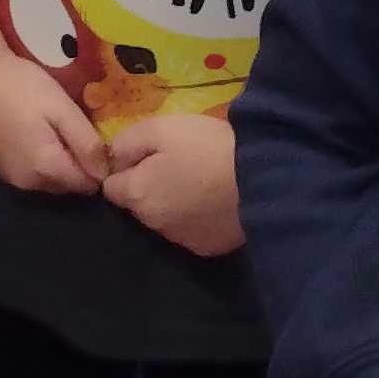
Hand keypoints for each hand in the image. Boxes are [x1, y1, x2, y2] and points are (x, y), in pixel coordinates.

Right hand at [0, 46, 107, 197]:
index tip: (95, 138)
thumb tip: (105, 172)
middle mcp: (26, 181)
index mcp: (46, 169)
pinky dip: (33, 158)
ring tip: (51, 128)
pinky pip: (24, 170)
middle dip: (75, 166)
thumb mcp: (62, 109)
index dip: (97, 165)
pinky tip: (27, 129)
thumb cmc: (20, 86)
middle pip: (64, 184)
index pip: (86, 184)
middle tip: (73, 130)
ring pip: (43, 179)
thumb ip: (87, 143)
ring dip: (54, 163)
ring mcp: (5, 173)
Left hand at [102, 112, 244, 254]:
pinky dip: (198, 218)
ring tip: (200, 181)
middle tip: (177, 164)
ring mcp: (183, 240)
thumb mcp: (161, 129)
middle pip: (139, 205)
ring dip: (174, 204)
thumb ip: (127, 143)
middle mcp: (155, 225)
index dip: (125, 170)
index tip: (145, 157)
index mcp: (138, 195)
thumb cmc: (208, 148)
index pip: (112, 188)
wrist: (267, 180)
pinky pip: (193, 231)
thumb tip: (112, 159)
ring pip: (166, 220)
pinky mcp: (210, 248)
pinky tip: (215, 201)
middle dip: (149, 187)